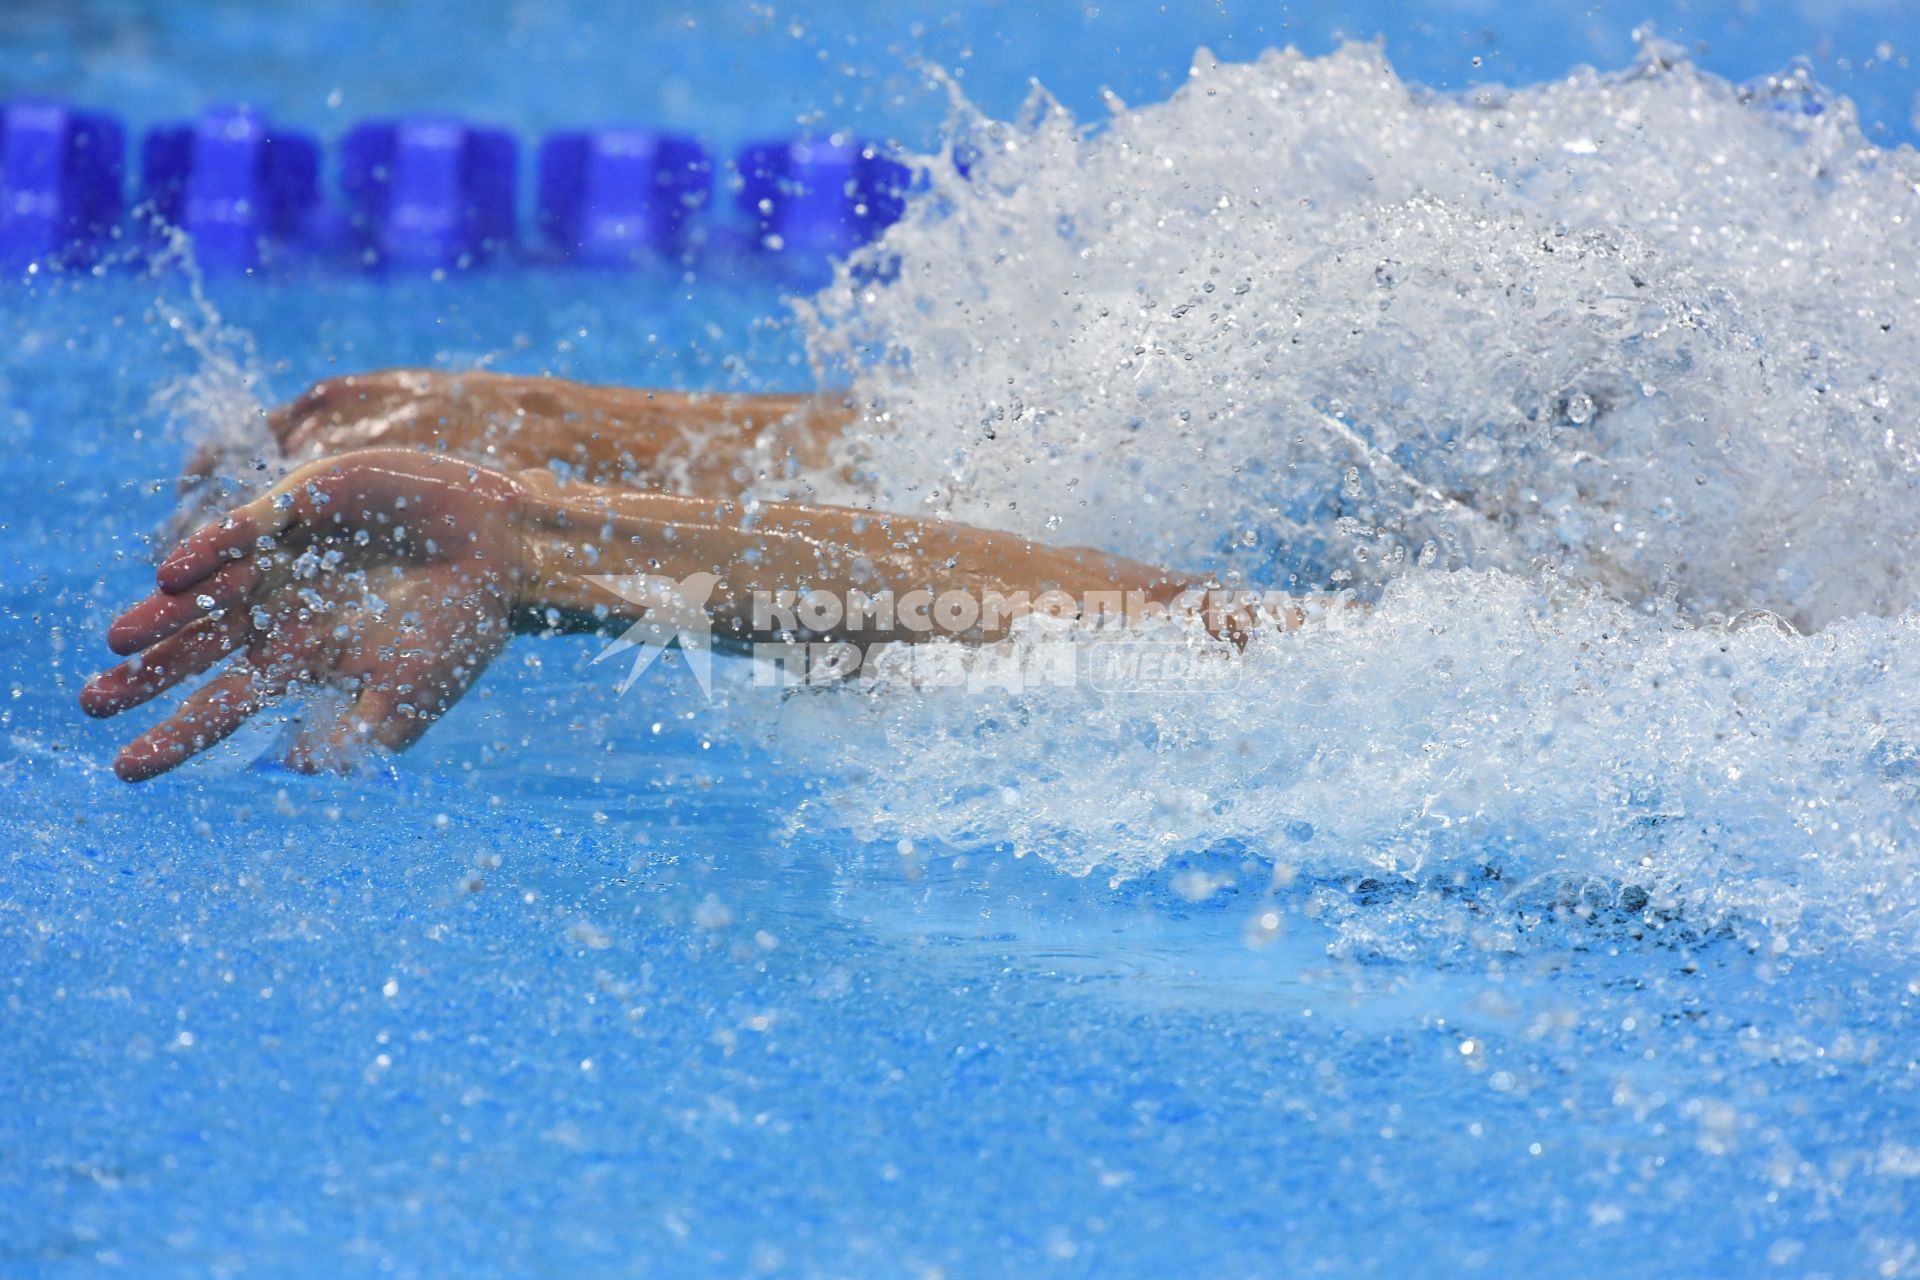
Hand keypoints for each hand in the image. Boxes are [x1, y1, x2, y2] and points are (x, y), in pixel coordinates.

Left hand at [86, 449, 528, 780]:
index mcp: (306, 660)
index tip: (126, 768)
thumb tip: (294, 766)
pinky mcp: (301, 505)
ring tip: (117, 645)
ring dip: (161, 618)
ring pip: (205, 593)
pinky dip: (207, 550)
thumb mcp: (414, 696)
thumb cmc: (467, 628)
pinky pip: (243, 530)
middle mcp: (283, 611)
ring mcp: (287, 558)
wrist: (505, 552)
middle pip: (197, 649)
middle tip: (92, 703)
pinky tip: (172, 576)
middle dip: (145, 678)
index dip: (176, 736)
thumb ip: (360, 737)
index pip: (226, 704)